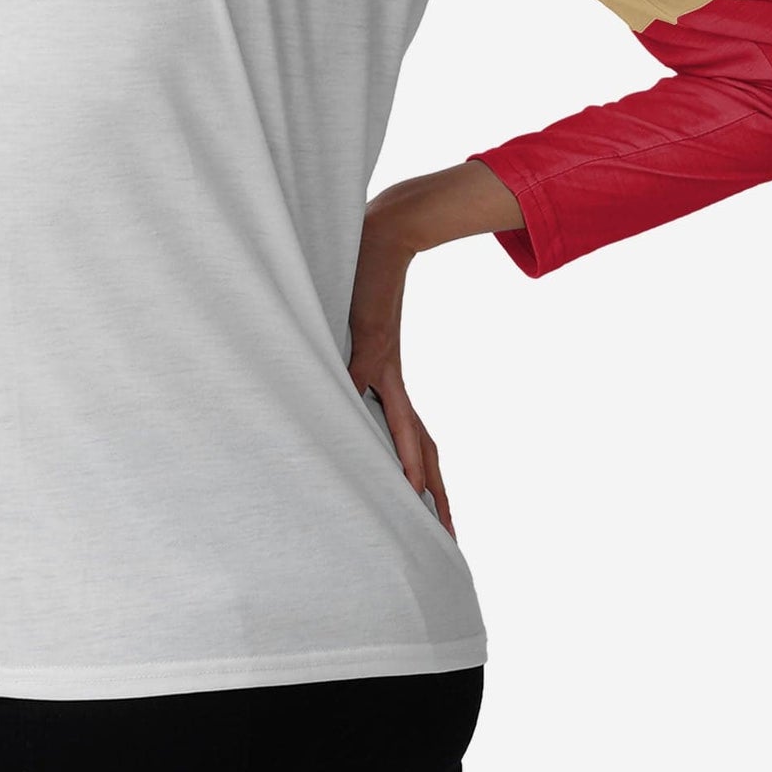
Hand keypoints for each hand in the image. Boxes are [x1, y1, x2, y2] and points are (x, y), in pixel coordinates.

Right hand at [347, 208, 456, 538]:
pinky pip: (375, 398)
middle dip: (435, 496)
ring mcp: (383, 364)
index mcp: (388, 381)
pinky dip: (388, 434)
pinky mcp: (372, 345)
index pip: (414, 440)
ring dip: (417, 474)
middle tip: (450, 541)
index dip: (424, 477)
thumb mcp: (348, 324)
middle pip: (422, 449)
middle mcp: (390, 380)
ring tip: (426, 512)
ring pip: (408, 432)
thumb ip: (337, 352)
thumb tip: (321, 374)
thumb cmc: (358, 275)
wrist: (382, 231)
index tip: (436, 517)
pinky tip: (394, 464)